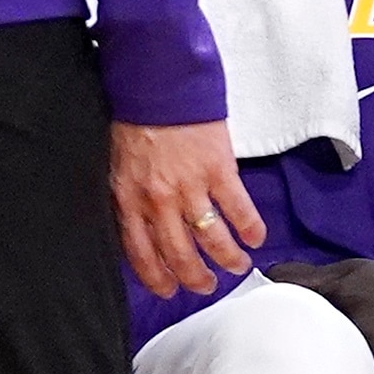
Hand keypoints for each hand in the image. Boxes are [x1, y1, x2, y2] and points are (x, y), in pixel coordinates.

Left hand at [114, 120, 264, 297]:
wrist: (160, 84)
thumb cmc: (137, 120)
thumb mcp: (118, 164)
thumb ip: (130, 197)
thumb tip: (138, 227)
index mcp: (129, 197)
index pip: (140, 251)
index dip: (155, 276)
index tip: (167, 290)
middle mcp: (159, 199)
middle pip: (179, 253)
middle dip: (195, 277)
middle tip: (206, 286)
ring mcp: (191, 187)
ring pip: (212, 239)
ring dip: (227, 259)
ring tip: (236, 267)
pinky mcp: (220, 171)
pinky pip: (238, 210)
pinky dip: (250, 229)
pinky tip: (256, 238)